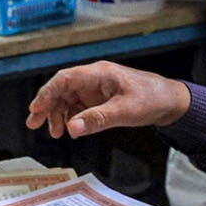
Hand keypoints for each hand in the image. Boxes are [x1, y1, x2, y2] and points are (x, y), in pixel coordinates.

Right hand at [26, 61, 191, 138]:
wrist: (170, 102)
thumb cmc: (152, 98)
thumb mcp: (125, 111)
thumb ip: (98, 119)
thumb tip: (73, 128)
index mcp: (99, 73)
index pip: (64, 79)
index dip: (47, 93)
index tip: (36, 109)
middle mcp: (94, 79)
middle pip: (62, 89)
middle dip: (47, 106)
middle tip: (35, 124)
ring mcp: (96, 89)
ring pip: (68, 99)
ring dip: (58, 115)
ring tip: (55, 132)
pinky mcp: (100, 100)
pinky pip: (79, 107)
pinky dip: (71, 118)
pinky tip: (70, 129)